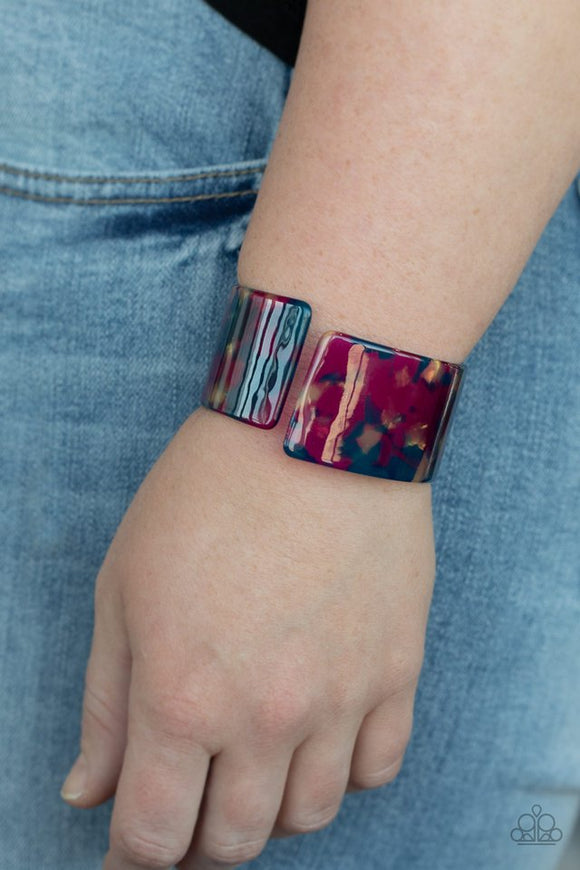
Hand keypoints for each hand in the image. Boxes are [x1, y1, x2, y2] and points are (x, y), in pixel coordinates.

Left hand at [60, 405, 435, 869]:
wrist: (313, 426)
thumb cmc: (207, 493)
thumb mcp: (123, 587)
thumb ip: (105, 703)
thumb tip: (87, 794)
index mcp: (181, 698)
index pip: (154, 834)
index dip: (135, 857)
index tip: (131, 848)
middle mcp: (264, 718)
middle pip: (234, 841)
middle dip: (198, 840)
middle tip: (191, 799)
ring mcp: (341, 699)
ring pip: (307, 816)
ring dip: (270, 809)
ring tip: (253, 763)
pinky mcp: (397, 671)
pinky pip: (376, 769)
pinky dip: (342, 773)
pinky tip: (318, 735)